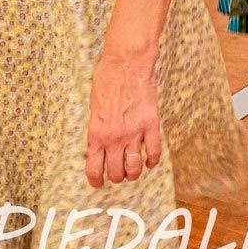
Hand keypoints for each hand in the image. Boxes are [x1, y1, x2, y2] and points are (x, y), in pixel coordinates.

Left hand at [85, 50, 161, 187]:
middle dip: (116, 177)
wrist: (126, 64)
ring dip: (134, 173)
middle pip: (116, 173)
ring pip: (135, 167)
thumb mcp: (93, 109)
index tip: (98, 184)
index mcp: (96, 134)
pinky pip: (154, 152)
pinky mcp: (151, 125)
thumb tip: (99, 148)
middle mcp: (114, 138)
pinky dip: (152, 161)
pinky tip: (150, 161)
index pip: (94, 169)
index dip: (96, 181)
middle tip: (118, 174)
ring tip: (133, 171)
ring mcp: (134, 133)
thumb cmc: (106, 80)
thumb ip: (97, 130)